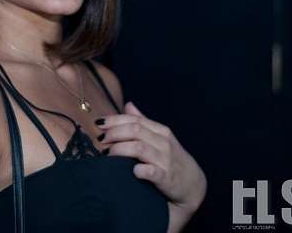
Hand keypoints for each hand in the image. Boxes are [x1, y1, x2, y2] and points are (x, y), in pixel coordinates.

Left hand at [96, 101, 206, 230]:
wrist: (193, 185)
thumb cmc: (172, 160)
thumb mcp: (160, 138)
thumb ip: (143, 122)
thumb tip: (128, 105)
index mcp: (160, 131)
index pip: (135, 120)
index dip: (115, 120)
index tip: (99, 124)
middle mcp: (164, 143)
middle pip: (135, 131)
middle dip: (114, 133)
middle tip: (101, 140)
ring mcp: (166, 160)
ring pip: (139, 148)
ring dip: (120, 149)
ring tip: (107, 154)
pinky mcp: (167, 178)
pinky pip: (152, 172)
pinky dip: (140, 170)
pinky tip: (131, 171)